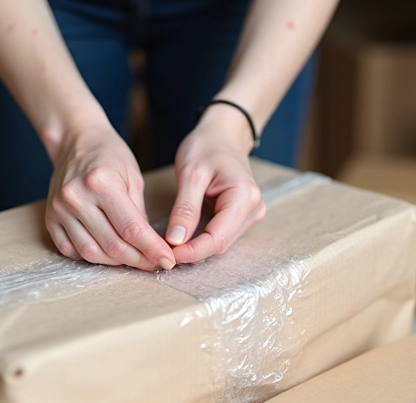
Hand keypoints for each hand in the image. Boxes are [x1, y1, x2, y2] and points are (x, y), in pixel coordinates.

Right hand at [45, 118, 175, 270]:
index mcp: (101, 183)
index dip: (152, 249)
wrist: (75, 141)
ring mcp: (60, 209)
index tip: (167, 261)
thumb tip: (151, 248)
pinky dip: (92, 257)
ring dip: (116, 263)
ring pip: (91, 253)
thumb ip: (140, 214)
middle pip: (112, 245)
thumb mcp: (134, 178)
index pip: (132, 229)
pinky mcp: (50, 218)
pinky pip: (71, 250)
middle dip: (138, 260)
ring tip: (134, 259)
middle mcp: (76, 198)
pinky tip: (107, 253)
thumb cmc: (109, 156)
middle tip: (154, 264)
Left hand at [167, 105, 266, 263]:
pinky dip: (201, 240)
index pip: (218, 238)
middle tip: (161, 250)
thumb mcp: (191, 174)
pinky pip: (220, 236)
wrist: (223, 135)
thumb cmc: (208, 147)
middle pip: (220, 244)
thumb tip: (175, 241)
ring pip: (220, 244)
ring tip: (169, 244)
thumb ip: (185, 209)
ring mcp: (250, 214)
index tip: (166, 254)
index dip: (192, 252)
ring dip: (196, 248)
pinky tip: (183, 237)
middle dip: (192, 252)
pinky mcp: (242, 217)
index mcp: (244, 197)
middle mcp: (254, 209)